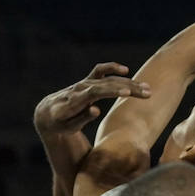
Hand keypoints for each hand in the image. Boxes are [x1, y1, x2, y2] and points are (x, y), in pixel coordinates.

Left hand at [33, 62, 150, 135]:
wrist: (47, 113)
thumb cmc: (59, 124)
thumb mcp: (67, 127)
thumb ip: (81, 118)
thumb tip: (97, 109)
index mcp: (75, 100)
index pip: (96, 92)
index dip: (112, 91)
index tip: (127, 93)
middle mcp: (81, 88)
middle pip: (108, 84)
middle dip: (128, 88)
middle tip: (148, 94)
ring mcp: (84, 83)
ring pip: (109, 79)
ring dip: (129, 82)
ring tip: (146, 89)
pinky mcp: (87, 81)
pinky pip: (101, 71)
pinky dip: (112, 68)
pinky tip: (125, 70)